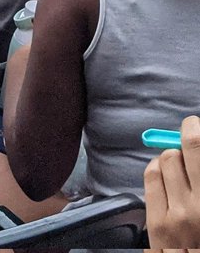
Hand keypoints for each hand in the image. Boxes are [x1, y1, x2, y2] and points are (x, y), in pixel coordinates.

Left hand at [145, 115, 199, 249]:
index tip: (195, 124)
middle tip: (189, 133)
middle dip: (186, 137)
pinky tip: (165, 176)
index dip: (195, 128)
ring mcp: (177, 215)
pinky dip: (157, 168)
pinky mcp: (157, 222)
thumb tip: (195, 136)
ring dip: (172, 157)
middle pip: (186, 147)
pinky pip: (151, 175)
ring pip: (166, 158)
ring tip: (180, 167)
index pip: (198, 146)